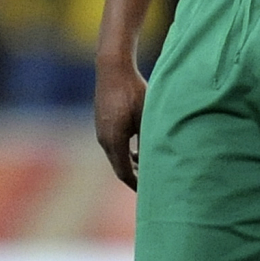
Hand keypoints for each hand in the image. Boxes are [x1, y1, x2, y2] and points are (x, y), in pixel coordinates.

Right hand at [94, 58, 147, 189]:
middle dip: (135, 177)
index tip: (151, 191)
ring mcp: (101, 131)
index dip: (138, 184)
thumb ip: (149, 140)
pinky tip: (138, 149)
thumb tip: (158, 160)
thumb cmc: (133, 91)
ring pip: (116, 156)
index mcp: (114, 141)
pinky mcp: (102, 123)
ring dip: (131, 164)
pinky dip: (125, 152)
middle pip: (119, 167)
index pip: (124, 173)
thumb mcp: (146, 117)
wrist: (113, 69)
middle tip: (152, 185)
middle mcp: (104, 139)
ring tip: (148, 167)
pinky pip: (113, 146)